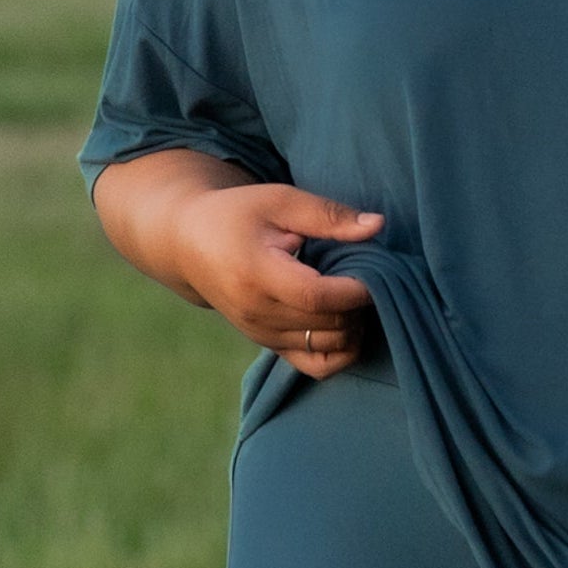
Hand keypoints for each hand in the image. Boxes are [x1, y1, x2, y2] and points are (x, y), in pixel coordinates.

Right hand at [168, 183, 383, 378]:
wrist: (190, 246)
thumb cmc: (238, 215)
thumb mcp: (280, 201)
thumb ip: (328, 215)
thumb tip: (377, 226)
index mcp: (256, 274)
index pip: (316, 296)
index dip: (355, 289)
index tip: (376, 271)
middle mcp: (256, 313)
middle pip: (327, 323)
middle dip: (360, 305)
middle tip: (371, 276)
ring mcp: (262, 334)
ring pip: (329, 347)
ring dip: (355, 325)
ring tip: (355, 293)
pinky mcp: (268, 345)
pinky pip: (317, 367)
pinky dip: (343, 350)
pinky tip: (347, 320)